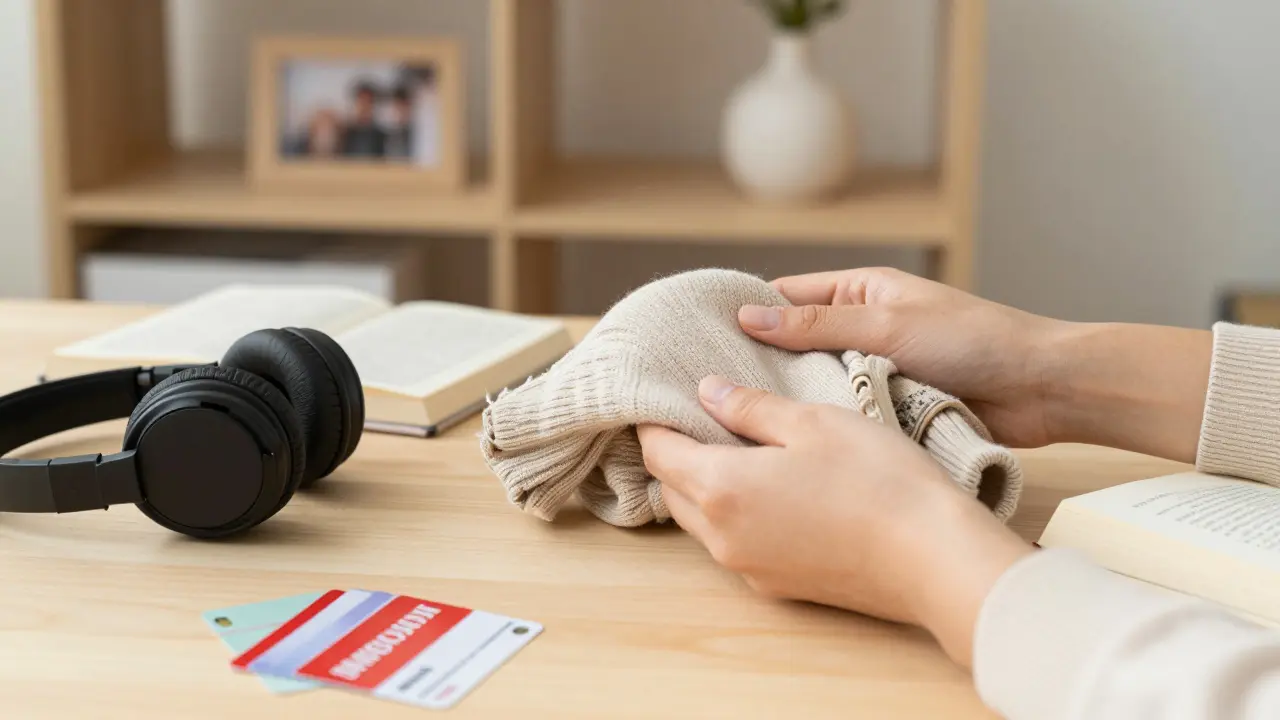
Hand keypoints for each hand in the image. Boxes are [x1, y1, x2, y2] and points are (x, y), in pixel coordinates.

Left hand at [638, 376, 1033, 667]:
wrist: (933, 560)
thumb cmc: (878, 481)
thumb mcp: (813, 422)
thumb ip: (751, 407)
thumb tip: (708, 392)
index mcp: (721, 489)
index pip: (658, 453)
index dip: (655, 422)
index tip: (664, 397)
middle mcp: (723, 537)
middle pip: (673, 489)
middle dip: (677, 454)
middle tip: (700, 417)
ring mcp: (750, 568)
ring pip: (703, 521)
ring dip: (705, 487)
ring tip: (737, 449)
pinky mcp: (780, 586)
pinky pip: (736, 544)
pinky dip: (736, 514)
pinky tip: (771, 490)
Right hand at [738, 267, 1212, 462]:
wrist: (1041, 389)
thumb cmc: (974, 341)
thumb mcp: (887, 323)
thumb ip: (816, 323)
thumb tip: (748, 315)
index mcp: (861, 291)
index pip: (786, 296)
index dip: (745, 313)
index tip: (698, 336)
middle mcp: (862, 328)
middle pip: (795, 345)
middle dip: (761, 365)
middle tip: (707, 391)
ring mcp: (876, 371)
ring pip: (819, 386)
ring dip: (795, 400)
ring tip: (737, 422)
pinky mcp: (892, 410)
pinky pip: (847, 415)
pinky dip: (827, 426)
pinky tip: (791, 444)